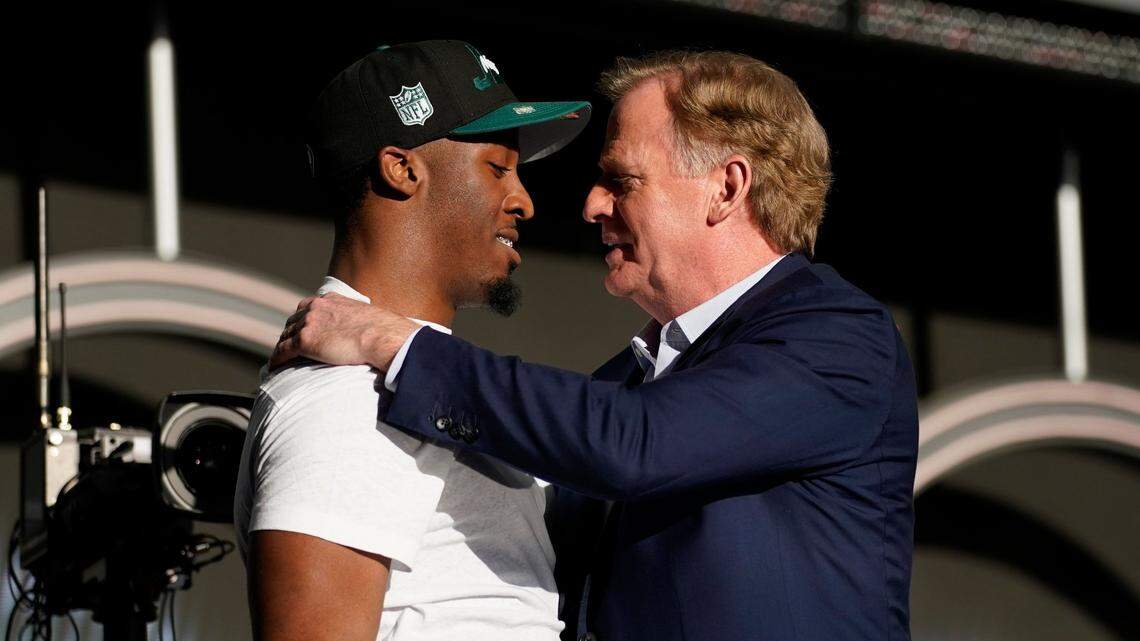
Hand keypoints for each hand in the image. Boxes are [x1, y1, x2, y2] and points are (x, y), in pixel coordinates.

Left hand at [269, 293, 419, 371]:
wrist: (381, 336)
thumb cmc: (382, 330)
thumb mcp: (366, 315)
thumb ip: (357, 319)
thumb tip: (366, 331)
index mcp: (330, 299)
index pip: (307, 307)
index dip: (302, 320)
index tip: (301, 329)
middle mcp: (316, 308)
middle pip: (293, 321)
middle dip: (290, 333)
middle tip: (289, 346)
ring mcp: (309, 324)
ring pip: (286, 336)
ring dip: (282, 346)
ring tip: (280, 358)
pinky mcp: (305, 341)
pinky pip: (283, 351)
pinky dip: (277, 359)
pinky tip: (274, 367)